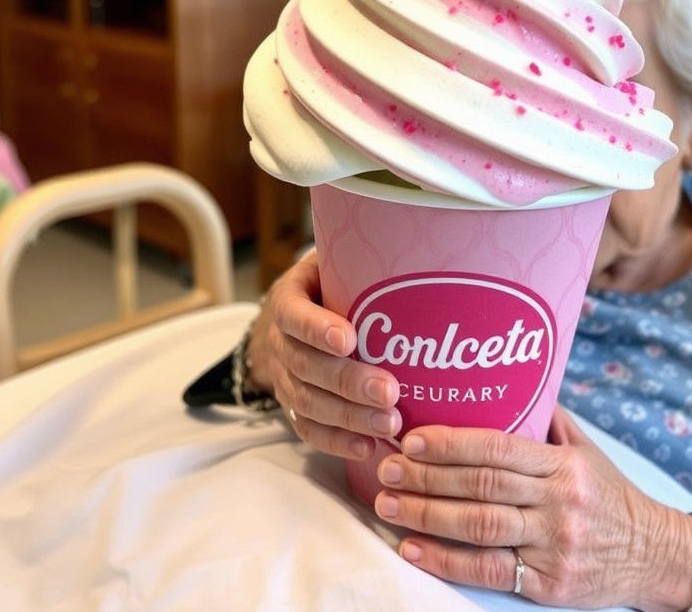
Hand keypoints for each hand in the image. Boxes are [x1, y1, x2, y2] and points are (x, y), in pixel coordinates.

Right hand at [246, 249, 401, 458]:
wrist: (290, 318)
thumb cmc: (327, 283)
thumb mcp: (332, 261)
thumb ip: (357, 260)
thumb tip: (410, 246)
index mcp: (289, 300)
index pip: (295, 315)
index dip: (318, 329)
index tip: (349, 338)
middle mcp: (280, 342)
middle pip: (307, 367)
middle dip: (348, 382)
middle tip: (389, 391)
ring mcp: (285, 377)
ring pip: (309, 402)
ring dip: (350, 417)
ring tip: (389, 423)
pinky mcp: (295, 405)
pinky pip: (309, 429)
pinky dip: (337, 441)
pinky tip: (367, 447)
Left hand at [372, 407, 691, 609]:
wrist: (655, 554)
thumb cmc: (611, 495)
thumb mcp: (587, 450)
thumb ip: (548, 420)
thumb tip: (512, 379)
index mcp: (564, 465)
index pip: (499, 448)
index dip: (452, 443)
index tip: (412, 438)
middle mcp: (558, 502)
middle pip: (482, 486)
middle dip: (427, 477)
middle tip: (385, 468)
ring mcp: (553, 545)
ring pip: (479, 528)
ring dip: (426, 515)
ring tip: (387, 504)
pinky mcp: (548, 584)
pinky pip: (489, 571)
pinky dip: (445, 561)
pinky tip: (413, 548)